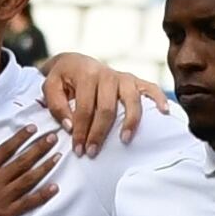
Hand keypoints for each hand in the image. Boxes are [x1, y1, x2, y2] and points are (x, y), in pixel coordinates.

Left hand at [36, 51, 156, 150]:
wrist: (76, 62)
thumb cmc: (62, 79)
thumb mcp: (50, 87)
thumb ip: (56, 106)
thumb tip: (70, 127)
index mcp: (86, 74)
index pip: (84, 108)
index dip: (81, 131)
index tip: (78, 150)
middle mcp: (107, 74)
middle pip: (107, 108)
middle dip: (99, 133)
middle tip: (92, 153)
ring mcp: (123, 77)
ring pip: (131, 101)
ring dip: (130, 123)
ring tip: (124, 141)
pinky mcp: (135, 80)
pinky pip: (151, 88)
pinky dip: (159, 98)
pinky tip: (164, 112)